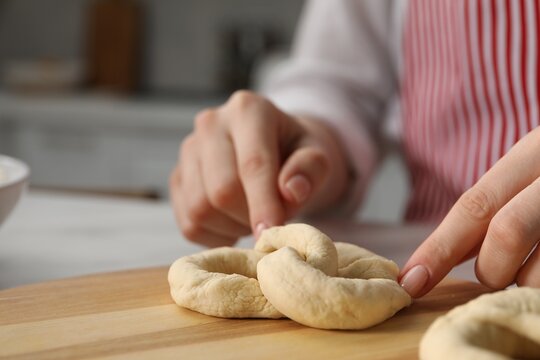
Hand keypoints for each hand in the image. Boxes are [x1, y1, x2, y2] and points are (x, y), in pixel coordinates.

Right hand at [169, 90, 349, 246]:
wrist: (274, 149)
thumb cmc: (297, 153)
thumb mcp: (318, 154)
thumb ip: (310, 170)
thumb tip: (291, 191)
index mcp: (249, 110)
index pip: (253, 164)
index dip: (263, 204)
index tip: (271, 233)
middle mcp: (211, 124)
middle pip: (222, 190)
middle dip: (250, 217)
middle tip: (271, 221)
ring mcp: (188, 150)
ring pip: (200, 209)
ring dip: (232, 227)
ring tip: (253, 216)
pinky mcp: (177, 177)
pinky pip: (189, 223)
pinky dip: (215, 236)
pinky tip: (234, 223)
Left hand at [400, 126, 539, 296]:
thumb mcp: (535, 170)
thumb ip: (499, 203)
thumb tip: (450, 253)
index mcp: (535, 151)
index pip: (473, 206)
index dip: (438, 249)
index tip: (410, 281)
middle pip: (506, 232)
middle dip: (492, 269)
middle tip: (497, 276)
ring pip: (538, 269)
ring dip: (527, 283)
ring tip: (534, 270)